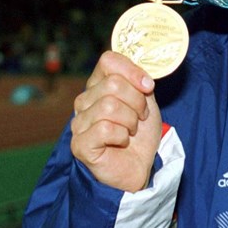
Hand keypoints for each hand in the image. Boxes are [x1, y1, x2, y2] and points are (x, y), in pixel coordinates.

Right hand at [70, 51, 161, 191]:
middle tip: (140, 117)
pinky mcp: (80, 144)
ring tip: (131, 131)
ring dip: (130, 120)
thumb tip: (141, 73)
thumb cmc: (140, 134)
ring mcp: (79, 122)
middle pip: (113, 84)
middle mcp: (84, 101)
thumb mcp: (146, 101)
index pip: (108, 60)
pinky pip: (104, 128)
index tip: (148, 86)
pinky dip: (121, 136)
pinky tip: (121, 142)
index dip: (132, 71)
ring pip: (109, 105)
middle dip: (137, 101)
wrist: (140, 167)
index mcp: (98, 85)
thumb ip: (139, 82)